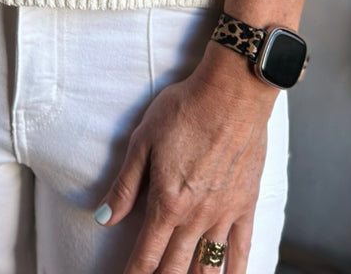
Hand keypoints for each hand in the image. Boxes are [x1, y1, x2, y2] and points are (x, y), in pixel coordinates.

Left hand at [95, 48, 276, 273]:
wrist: (230, 95)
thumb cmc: (183, 111)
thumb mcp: (142, 142)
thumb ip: (125, 185)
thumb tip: (104, 219)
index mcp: (167, 202)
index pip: (146, 254)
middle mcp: (196, 216)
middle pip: (175, 268)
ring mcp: (224, 214)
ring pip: (207, 267)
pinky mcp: (246, 206)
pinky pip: (241, 251)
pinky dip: (234, 273)